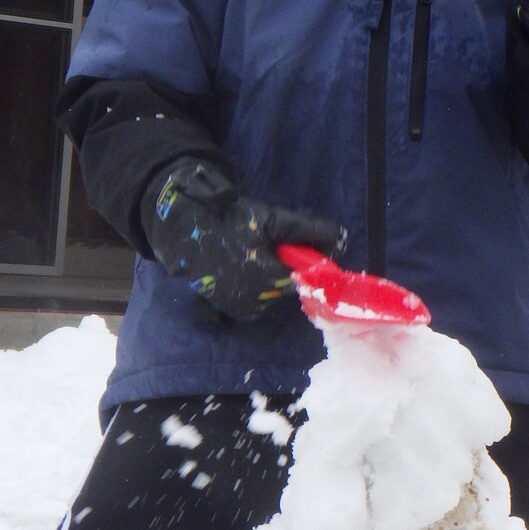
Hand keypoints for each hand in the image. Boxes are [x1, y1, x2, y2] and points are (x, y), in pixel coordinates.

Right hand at [145, 158, 346, 322]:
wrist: (186, 227)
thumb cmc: (232, 220)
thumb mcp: (275, 219)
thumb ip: (310, 229)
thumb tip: (343, 239)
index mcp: (269, 278)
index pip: (303, 277)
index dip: (304, 262)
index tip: (295, 248)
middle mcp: (255, 301)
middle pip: (285, 287)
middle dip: (284, 268)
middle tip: (269, 246)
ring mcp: (238, 308)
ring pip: (269, 296)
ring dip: (268, 278)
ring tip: (253, 254)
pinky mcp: (224, 310)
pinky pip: (251, 302)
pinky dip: (252, 288)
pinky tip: (242, 268)